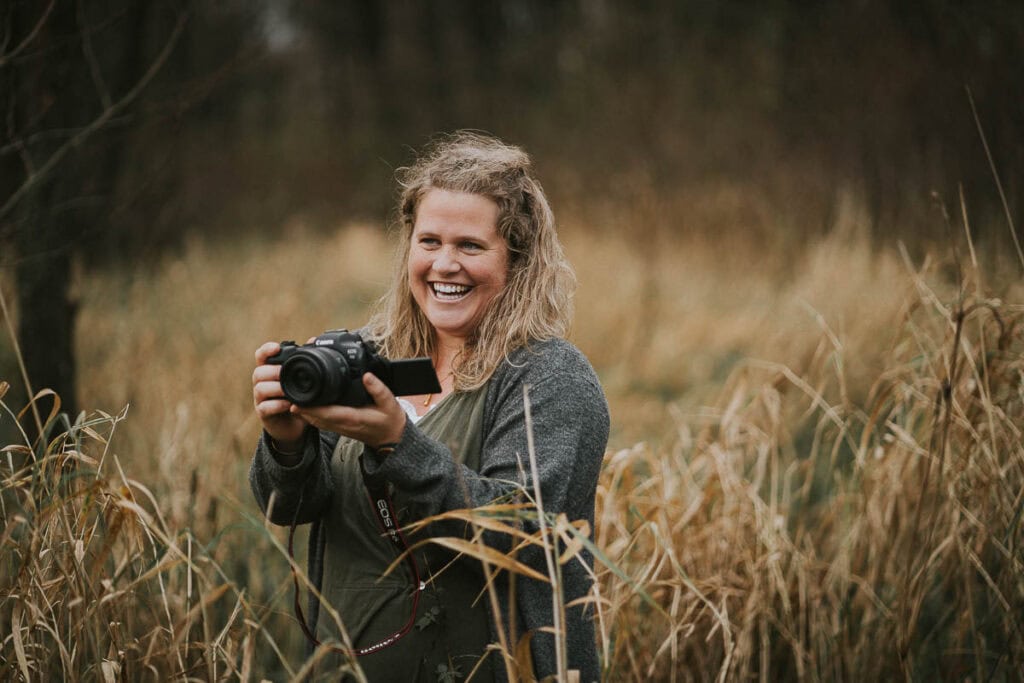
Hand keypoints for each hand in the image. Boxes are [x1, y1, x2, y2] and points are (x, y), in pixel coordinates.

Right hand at [252, 341, 308, 447]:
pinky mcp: (264, 414)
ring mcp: (261, 399)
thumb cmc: (298, 397)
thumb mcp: (303, 379)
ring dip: (276, 388)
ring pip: (260, 388)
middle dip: (273, 371)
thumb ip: (306, 361)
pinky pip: (265, 407)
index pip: (261, 356)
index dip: (266, 350)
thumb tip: (313, 340)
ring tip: (289, 391)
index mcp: (270, 371)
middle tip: (286, 373)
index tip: (276, 348)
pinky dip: (277, 405)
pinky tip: (289, 405)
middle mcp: (262, 383)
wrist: (296, 424)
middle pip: (258, 372)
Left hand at [289, 372, 406, 448]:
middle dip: (299, 406)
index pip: (326, 413)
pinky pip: (318, 420)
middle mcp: (341, 424)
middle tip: (285, 391)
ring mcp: (338, 426)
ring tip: (290, 394)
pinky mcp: (337, 426)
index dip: (309, 408)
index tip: (296, 400)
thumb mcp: (390, 403)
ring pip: (313, 419)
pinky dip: (308, 412)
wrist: (391, 439)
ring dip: (301, 409)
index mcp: (352, 417)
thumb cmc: (390, 421)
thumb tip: (367, 375)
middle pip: (313, 416)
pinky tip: (302, 403)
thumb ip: (378, 389)